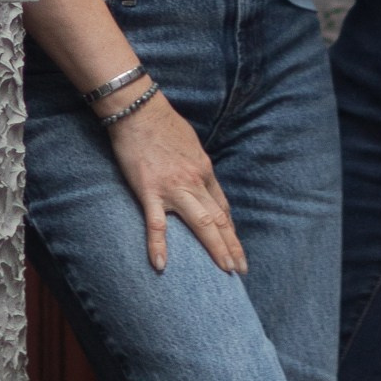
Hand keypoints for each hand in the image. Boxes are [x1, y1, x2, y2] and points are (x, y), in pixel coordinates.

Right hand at [107, 92, 246, 275]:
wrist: (138, 110)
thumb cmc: (163, 123)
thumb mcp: (190, 144)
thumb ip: (196, 165)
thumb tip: (200, 179)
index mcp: (204, 170)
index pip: (222, 207)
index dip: (230, 230)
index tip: (236, 247)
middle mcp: (195, 182)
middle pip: (219, 219)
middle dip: (232, 246)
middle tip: (241, 269)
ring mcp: (173, 188)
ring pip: (201, 224)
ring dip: (216, 248)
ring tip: (226, 270)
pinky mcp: (150, 191)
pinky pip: (156, 224)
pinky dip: (159, 245)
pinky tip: (161, 265)